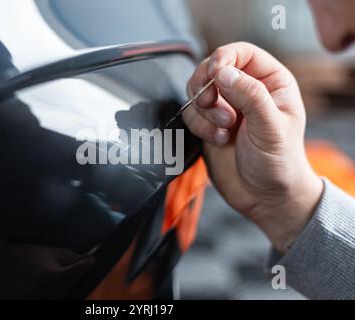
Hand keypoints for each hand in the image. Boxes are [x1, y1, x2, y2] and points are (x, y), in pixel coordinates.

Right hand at [183, 42, 323, 252]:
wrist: (264, 197)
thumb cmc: (279, 163)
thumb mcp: (270, 127)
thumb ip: (250, 96)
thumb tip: (224, 72)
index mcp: (270, 82)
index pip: (241, 53)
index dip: (223, 58)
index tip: (215, 74)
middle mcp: (245, 91)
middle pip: (212, 68)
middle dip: (208, 88)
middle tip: (215, 107)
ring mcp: (225, 108)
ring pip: (197, 91)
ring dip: (204, 111)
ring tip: (224, 130)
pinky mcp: (208, 125)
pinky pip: (191, 113)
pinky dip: (199, 126)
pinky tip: (218, 140)